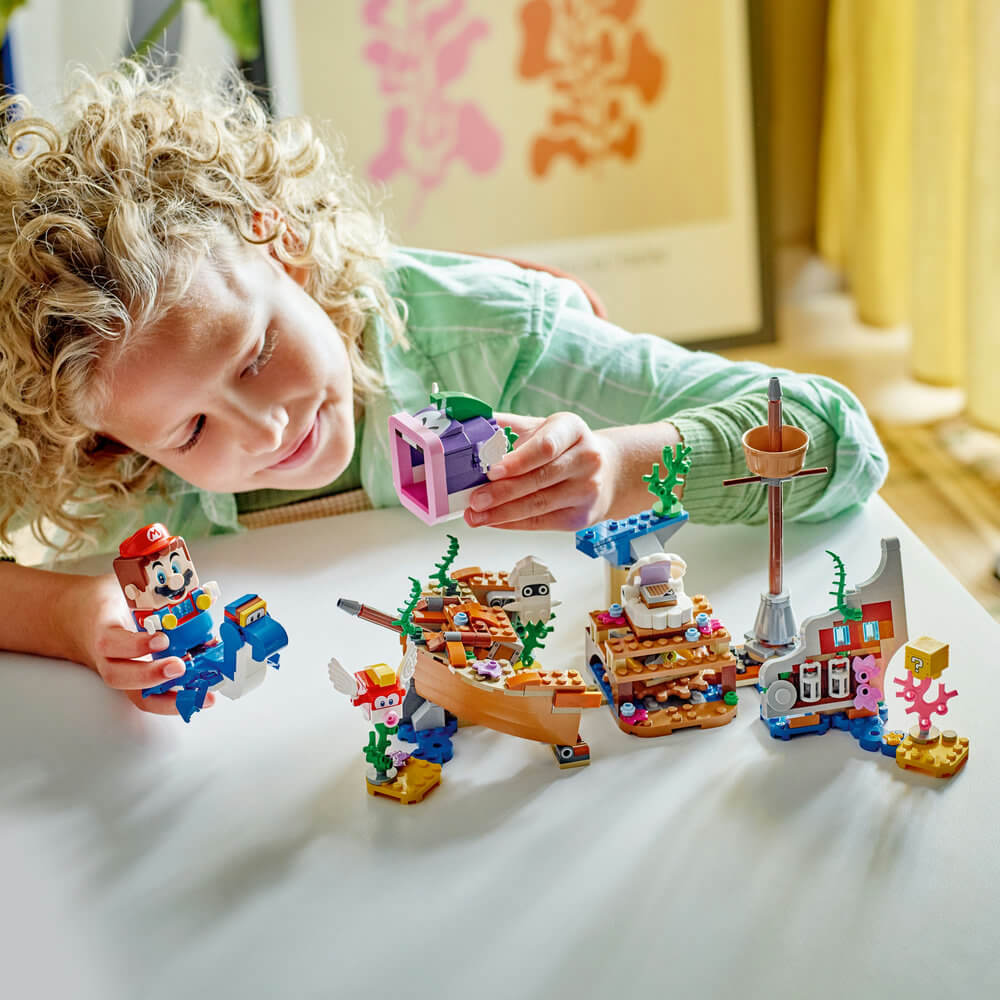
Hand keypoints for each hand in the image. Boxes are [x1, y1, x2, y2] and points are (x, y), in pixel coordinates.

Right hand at [59, 574, 214, 716]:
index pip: (112, 641)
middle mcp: (107, 657)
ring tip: (199, 695)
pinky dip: (172, 700)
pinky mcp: (131, 681)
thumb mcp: (127, 588)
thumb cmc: (108, 601)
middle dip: (150, 675)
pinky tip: (198, 698)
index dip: (136, 644)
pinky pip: (148, 696)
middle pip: (118, 676)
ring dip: (167, 698)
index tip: (162, 639)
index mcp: (103, 628)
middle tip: (179, 667)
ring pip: (134, 694)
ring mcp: (119, 672)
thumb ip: (158, 591)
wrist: (79, 617)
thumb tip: (206, 594)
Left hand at [465, 412, 618, 530]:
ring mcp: (586, 490)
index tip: (492, 470)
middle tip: (474, 499)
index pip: (545, 447)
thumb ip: (507, 427)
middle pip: (539, 479)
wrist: (605, 472)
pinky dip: (512, 523)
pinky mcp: (581, 516)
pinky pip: (541, 522)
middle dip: (502, 492)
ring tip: (475, 515)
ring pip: (538, 505)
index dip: (518, 461)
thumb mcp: (540, 428)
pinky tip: (493, 521)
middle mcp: (586, 459)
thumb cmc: (563, 448)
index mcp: (573, 430)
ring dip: (502, 513)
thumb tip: (468, 427)